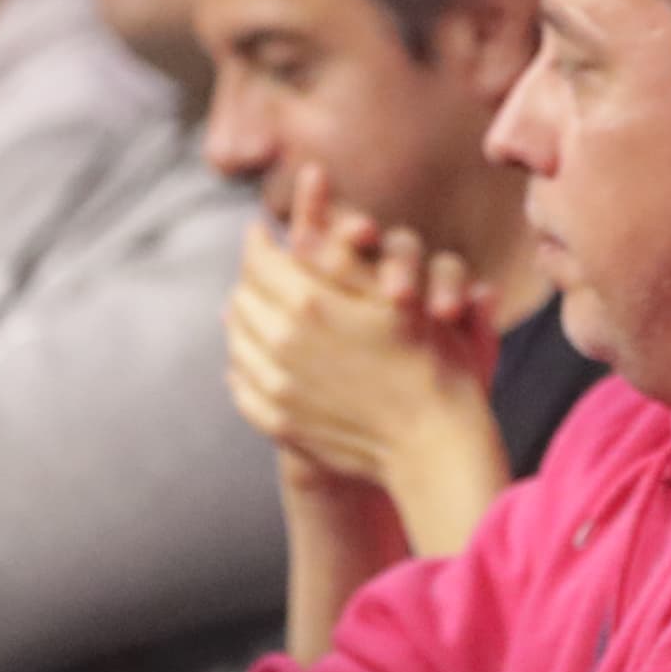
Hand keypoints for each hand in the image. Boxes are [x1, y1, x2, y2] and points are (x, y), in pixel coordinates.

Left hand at [230, 172, 512, 555]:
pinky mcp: (279, 422)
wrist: (433, 441)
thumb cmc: (428, 360)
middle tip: (268, 273)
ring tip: (267, 313)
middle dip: (252, 280)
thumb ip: (340, 258)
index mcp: (310, 303)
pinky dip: (245, 367)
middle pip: (242, 297)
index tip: (262, 233)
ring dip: (246, 321)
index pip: (258, 259)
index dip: (258, 241)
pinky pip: (241, 386)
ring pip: (237, 340)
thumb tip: (294, 230)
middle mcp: (282, 344)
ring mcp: (277, 388)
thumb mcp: (394, 297)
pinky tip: (266, 360)